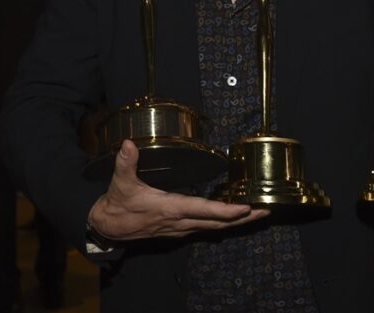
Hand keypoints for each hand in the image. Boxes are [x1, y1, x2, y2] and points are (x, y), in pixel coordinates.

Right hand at [87, 140, 268, 240]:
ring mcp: (180, 228)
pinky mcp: (178, 229)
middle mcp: (179, 222)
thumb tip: (129, 144)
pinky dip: (223, 222)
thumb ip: (126, 163)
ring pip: (214, 227)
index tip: (246, 208)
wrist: (108, 228)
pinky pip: (206, 227)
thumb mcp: (120, 182)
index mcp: (169, 209)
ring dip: (237, 222)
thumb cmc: (117, 204)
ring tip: (258, 213)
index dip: (225, 211)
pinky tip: (234, 217)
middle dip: (243, 218)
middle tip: (266, 210)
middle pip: (218, 222)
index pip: (203, 211)